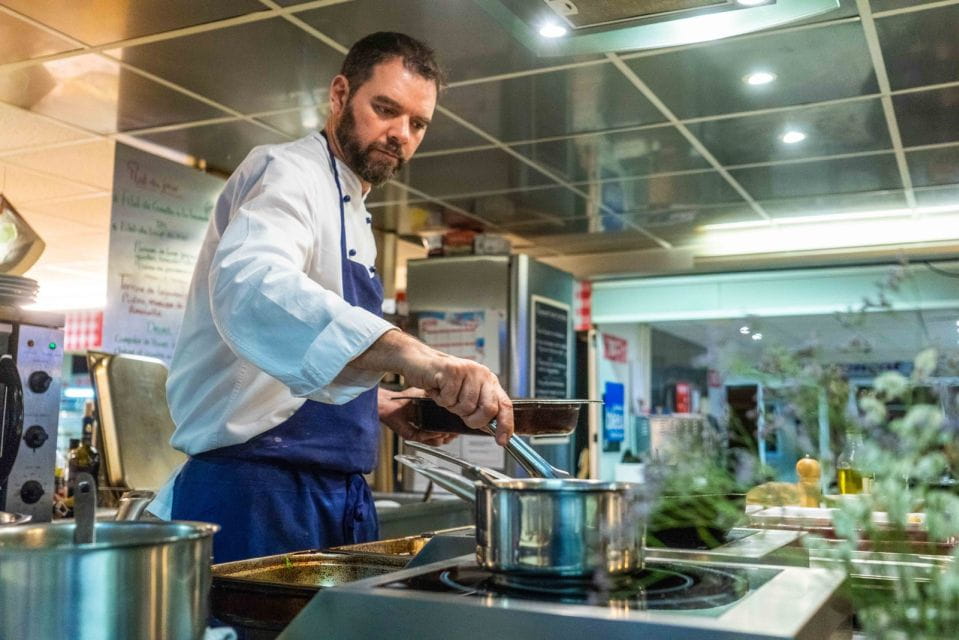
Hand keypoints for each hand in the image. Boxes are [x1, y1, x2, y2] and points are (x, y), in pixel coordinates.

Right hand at [352, 331, 514, 445]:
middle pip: (488, 409)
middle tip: (459, 410)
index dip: (505, 425)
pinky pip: (449, 399)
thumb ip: (479, 407)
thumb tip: (491, 428)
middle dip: (473, 419)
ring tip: (446, 394)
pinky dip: (440, 399)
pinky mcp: (452, 371)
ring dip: (452, 406)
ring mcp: (468, 371)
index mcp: (488, 380)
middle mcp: (481, 374)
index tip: (501, 441)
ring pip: (466, 406)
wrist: (418, 362)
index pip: (505, 405)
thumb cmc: (441, 379)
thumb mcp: (464, 394)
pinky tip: (438, 388)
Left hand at [378, 387, 456, 445]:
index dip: (454, 428)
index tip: (460, 425)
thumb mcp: (428, 396)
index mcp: (432, 420)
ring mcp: (421, 433)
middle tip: (454, 429)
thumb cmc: (406, 398)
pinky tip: (435, 430)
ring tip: (444, 430)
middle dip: (451, 434)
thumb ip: (439, 401)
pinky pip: (425, 438)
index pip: (448, 428)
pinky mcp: (413, 436)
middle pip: (445, 437)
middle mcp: (428, 428)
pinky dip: (431, 434)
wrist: (390, 402)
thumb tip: (452, 404)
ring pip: (437, 441)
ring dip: (443, 436)